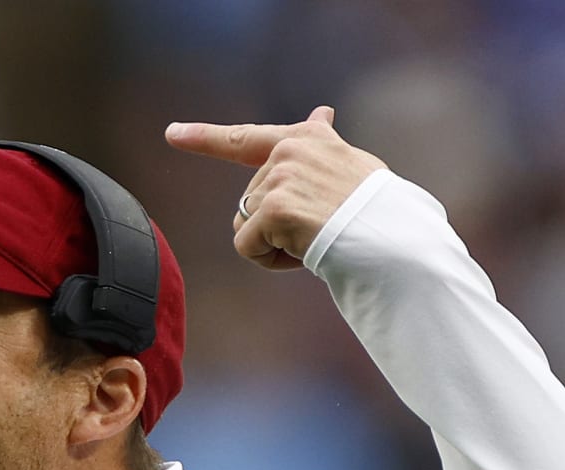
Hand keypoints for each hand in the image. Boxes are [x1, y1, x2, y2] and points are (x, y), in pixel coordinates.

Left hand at [165, 108, 384, 270]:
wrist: (392, 237)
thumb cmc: (376, 209)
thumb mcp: (349, 164)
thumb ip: (322, 143)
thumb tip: (321, 112)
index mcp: (305, 139)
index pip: (245, 138)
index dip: (204, 137)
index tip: (172, 133)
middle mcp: (288, 152)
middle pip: (247, 202)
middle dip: (274, 226)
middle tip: (319, 228)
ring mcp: (279, 179)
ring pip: (245, 227)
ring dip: (273, 244)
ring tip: (316, 238)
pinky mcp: (273, 209)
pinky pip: (248, 248)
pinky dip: (270, 261)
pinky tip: (304, 252)